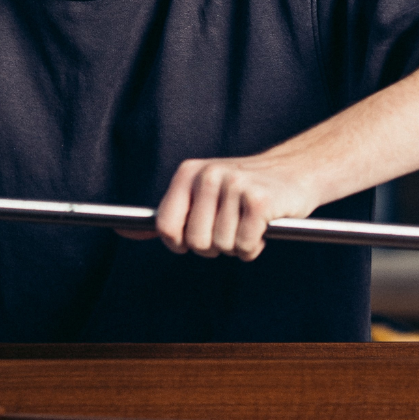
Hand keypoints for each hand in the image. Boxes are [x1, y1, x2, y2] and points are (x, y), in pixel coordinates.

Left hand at [147, 153, 323, 261]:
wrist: (296, 173)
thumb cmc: (245, 191)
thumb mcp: (201, 194)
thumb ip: (166, 215)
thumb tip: (122, 230)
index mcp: (189, 172)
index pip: (166, 226)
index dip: (181, 242)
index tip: (197, 237)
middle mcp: (209, 175)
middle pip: (195, 242)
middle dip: (214, 246)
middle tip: (231, 227)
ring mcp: (234, 185)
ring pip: (221, 246)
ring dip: (237, 245)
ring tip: (249, 224)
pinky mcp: (259, 200)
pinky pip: (244, 246)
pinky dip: (254, 247)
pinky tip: (263, 227)